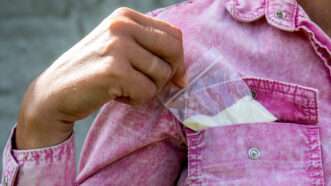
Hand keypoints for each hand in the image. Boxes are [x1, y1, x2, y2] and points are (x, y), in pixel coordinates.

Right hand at [16, 7, 184, 148]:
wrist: (55, 92)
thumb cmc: (93, 73)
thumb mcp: (119, 50)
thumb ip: (149, 52)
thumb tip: (183, 75)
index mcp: (125, 17)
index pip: (173, 34)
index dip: (178, 58)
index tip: (175, 77)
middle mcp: (122, 25)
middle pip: (174, 49)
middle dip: (170, 73)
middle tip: (151, 85)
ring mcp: (117, 45)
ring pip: (162, 74)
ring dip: (148, 89)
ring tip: (125, 89)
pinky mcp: (114, 69)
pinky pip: (147, 91)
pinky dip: (136, 100)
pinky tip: (117, 96)